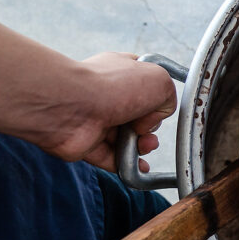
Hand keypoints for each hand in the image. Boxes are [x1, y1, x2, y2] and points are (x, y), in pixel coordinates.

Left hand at [34, 52, 176, 171]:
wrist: (69, 106)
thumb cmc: (109, 86)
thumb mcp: (159, 80)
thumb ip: (169, 98)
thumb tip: (155, 119)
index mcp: (124, 72)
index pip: (147, 85)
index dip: (157, 98)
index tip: (158, 104)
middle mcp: (109, 94)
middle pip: (140, 116)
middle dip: (150, 127)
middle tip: (146, 128)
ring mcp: (98, 119)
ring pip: (128, 139)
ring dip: (142, 146)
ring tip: (144, 146)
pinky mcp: (88, 143)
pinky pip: (113, 159)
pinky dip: (128, 165)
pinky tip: (140, 167)